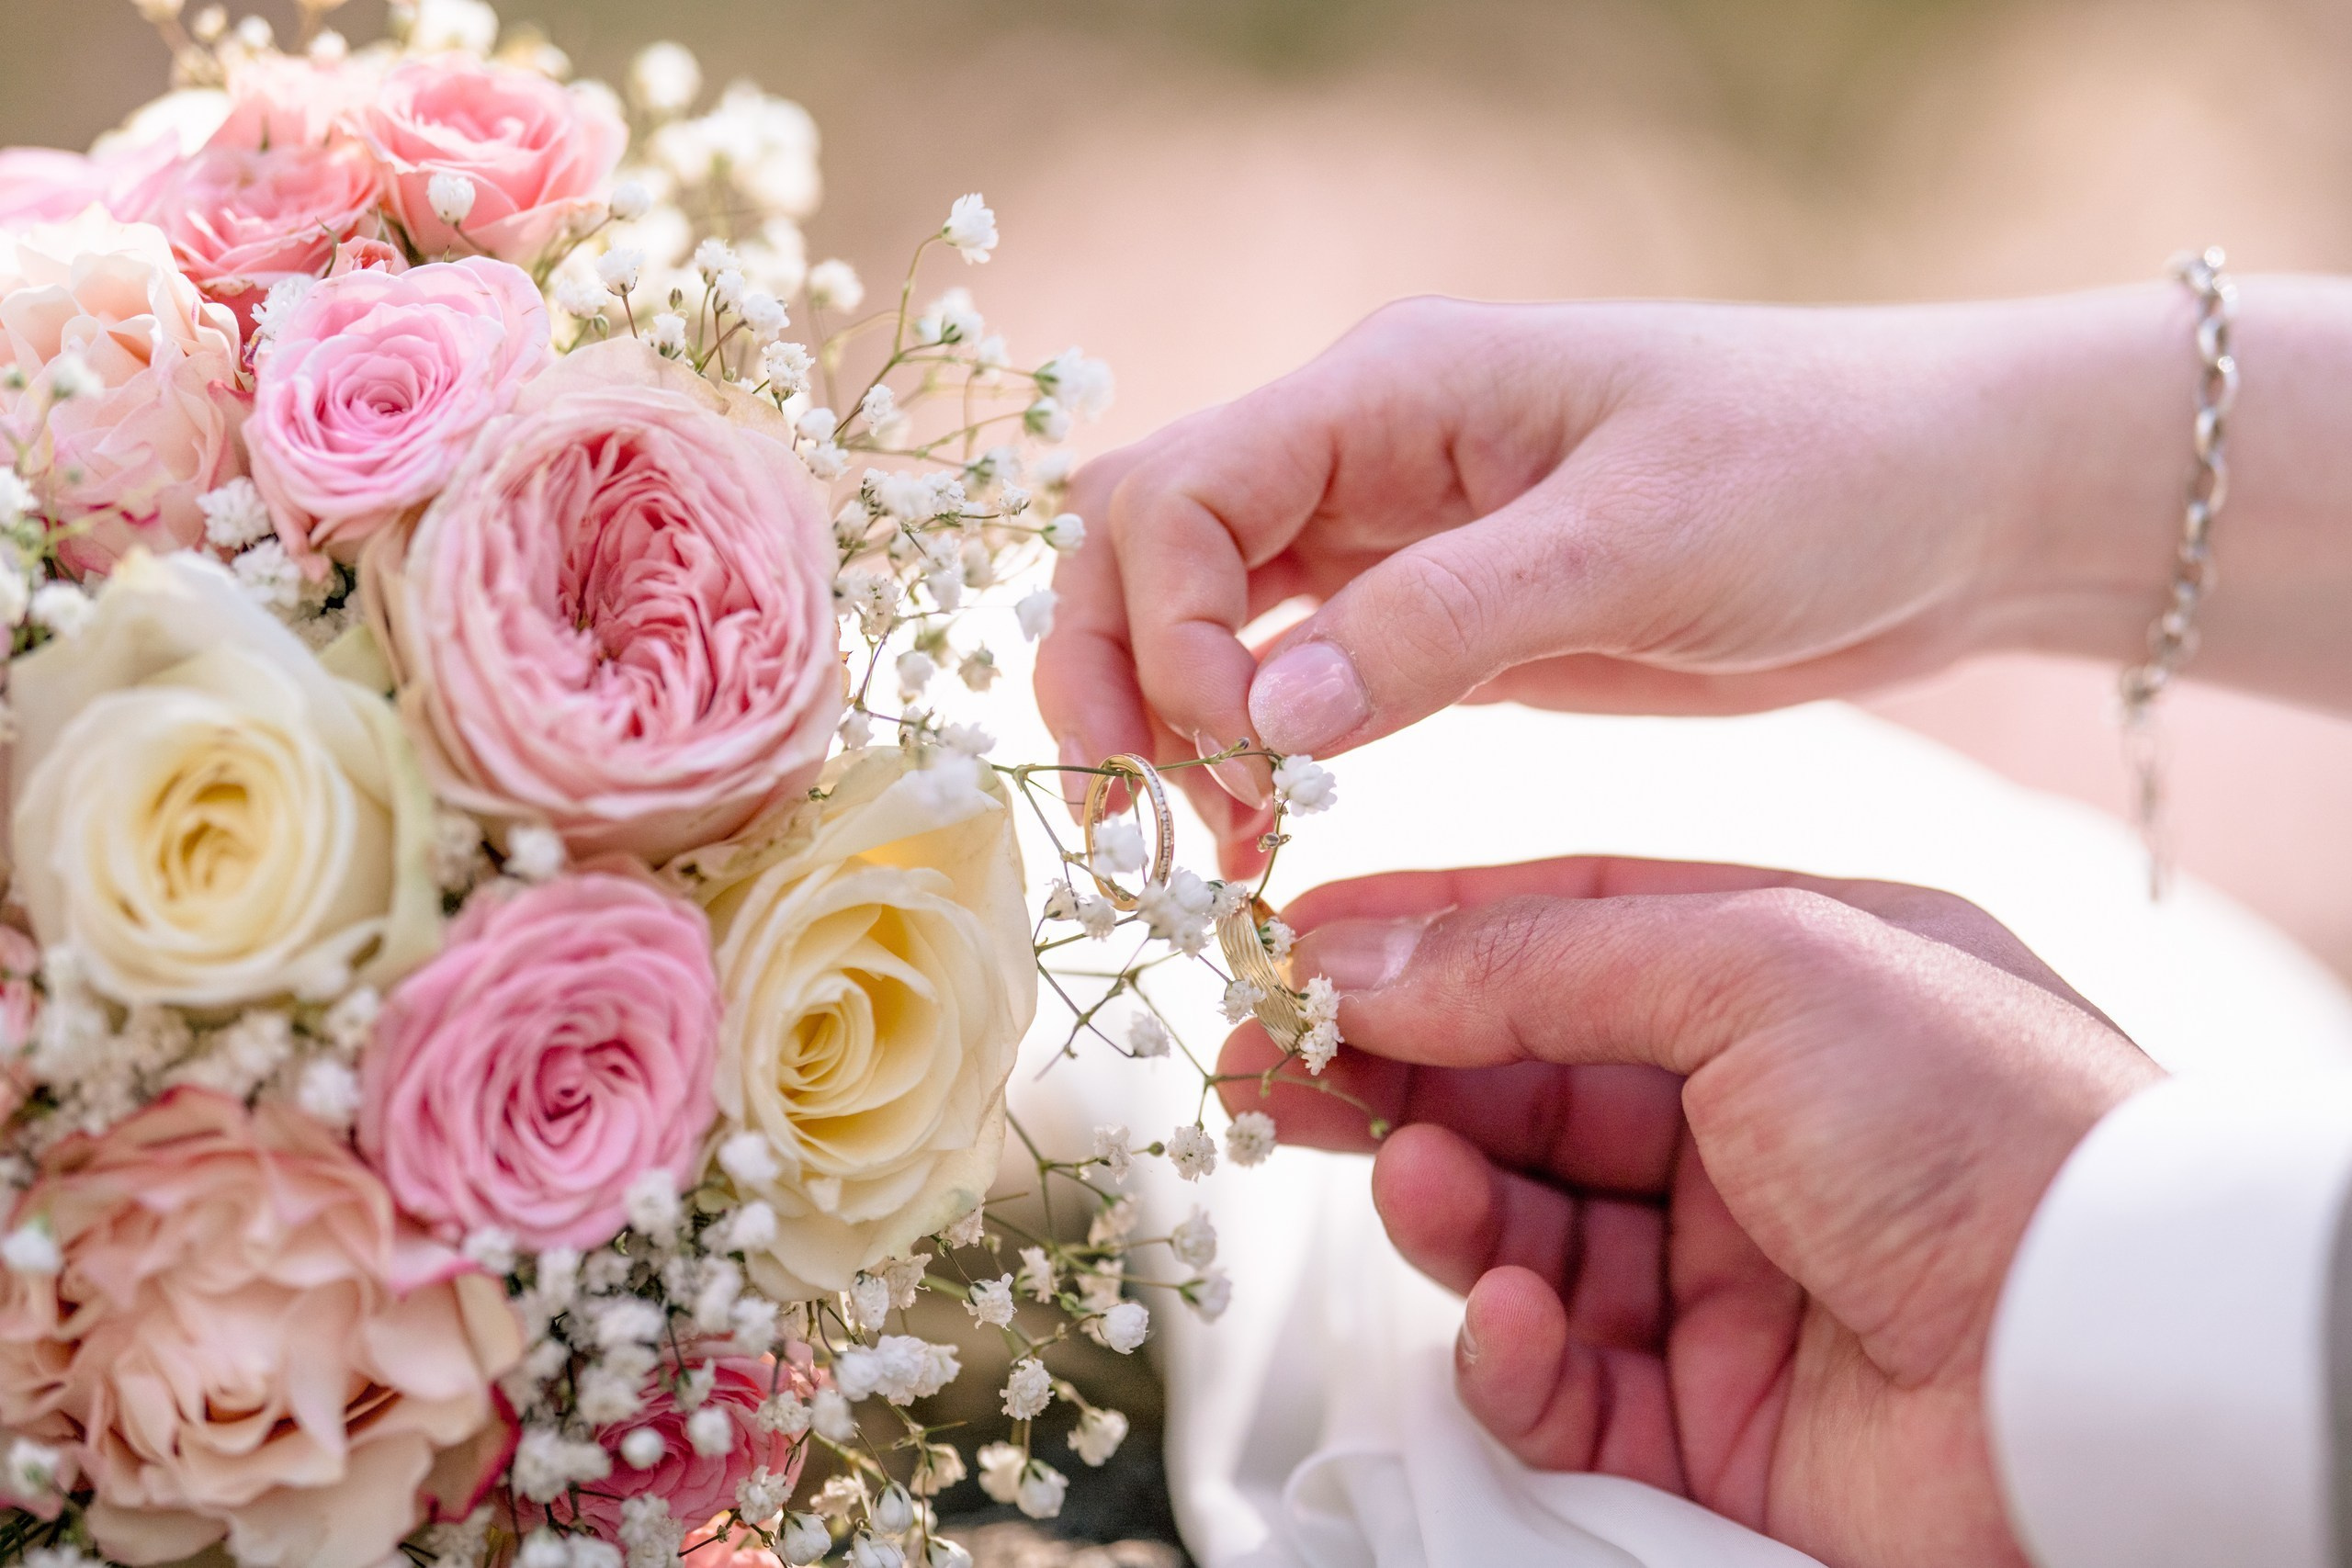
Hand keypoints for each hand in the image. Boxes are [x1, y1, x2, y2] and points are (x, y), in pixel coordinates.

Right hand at [1037, 281, 2351, 873]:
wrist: (1951, 503)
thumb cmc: (1823, 476)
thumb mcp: (1641, 543)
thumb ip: (1443, 621)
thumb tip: (1260, 713)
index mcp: (1395, 387)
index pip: (1180, 490)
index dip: (1160, 627)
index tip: (1232, 749)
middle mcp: (1366, 447)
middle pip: (1141, 536)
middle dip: (1107, 668)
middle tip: (1142, 819)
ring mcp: (1393, 531)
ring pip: (1196, 605)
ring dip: (1165, 716)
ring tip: (1208, 843)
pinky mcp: (1437, 614)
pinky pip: (1289, 666)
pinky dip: (1251, 740)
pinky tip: (1273, 820)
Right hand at [1217, 856, 2161, 1567]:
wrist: (2112, 1367)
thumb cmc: (1982, 1123)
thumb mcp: (1756, 962)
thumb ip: (1536, 957)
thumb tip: (1357, 952)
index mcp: (1779, 983)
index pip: (1551, 938)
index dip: (1413, 939)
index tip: (1286, 945)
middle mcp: (1749, 1123)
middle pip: (1511, 1088)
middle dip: (1384, 1075)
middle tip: (1264, 1067)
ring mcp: (1729, 1276)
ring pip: (1514, 1230)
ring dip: (1440, 1206)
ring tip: (1408, 1184)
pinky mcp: (1711, 1421)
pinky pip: (1557, 1379)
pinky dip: (1505, 1350)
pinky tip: (1504, 1314)